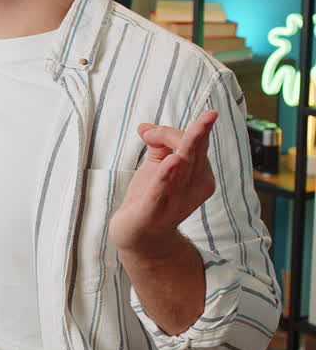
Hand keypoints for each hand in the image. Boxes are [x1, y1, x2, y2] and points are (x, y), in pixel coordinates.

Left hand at [109, 109, 217, 257]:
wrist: (139, 235)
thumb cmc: (152, 195)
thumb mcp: (158, 164)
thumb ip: (158, 140)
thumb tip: (145, 127)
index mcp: (200, 174)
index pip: (194, 143)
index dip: (171, 131)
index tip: (147, 134)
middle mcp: (193, 187)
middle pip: (193, 152)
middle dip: (195, 133)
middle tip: (209, 114)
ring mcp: (175, 200)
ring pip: (183, 168)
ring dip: (186, 148)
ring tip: (196, 131)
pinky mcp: (153, 210)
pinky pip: (161, 190)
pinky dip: (166, 175)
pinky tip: (172, 162)